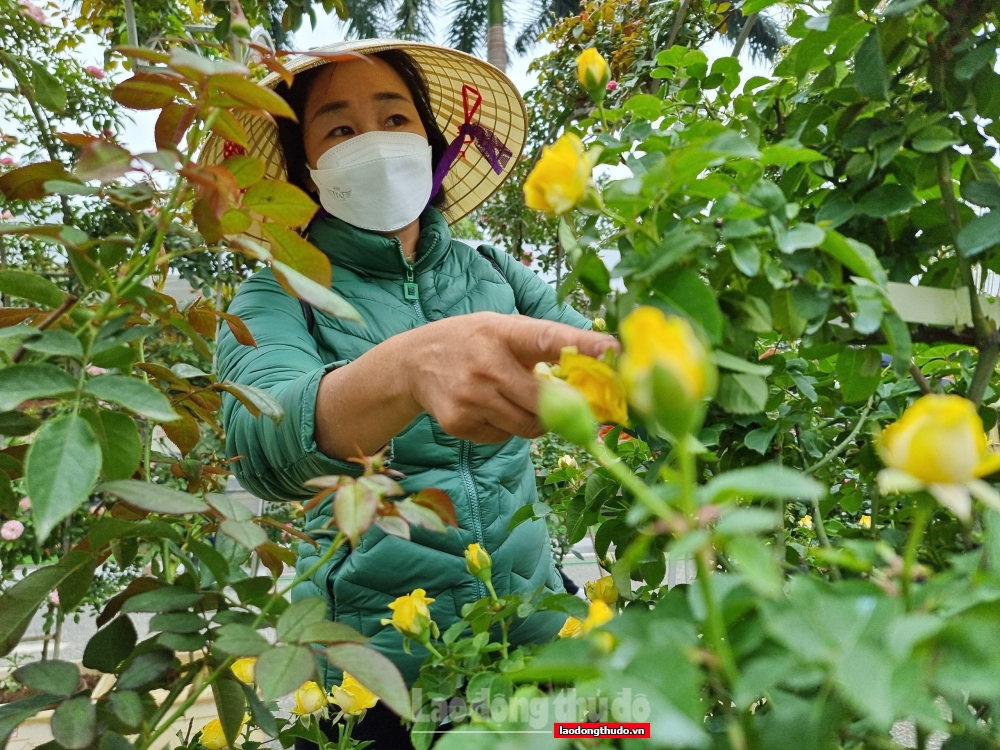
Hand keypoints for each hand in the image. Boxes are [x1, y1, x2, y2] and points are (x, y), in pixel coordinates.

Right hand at [405, 312, 618, 443]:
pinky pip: (505, 437)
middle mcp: (486, 366)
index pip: (548, 339)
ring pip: (529, 426)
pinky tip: (490, 408)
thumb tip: (596, 360)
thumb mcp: (501, 327)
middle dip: (562, 405)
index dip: (582, 345)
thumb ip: (541, 343)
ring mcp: (471, 398)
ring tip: (516, 399)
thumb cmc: (472, 342)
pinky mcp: (460, 424)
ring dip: (535, 419)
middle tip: (565, 401)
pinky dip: (507, 428)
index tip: (612, 351)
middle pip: (546, 401)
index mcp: (502, 333)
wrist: (414, 364)